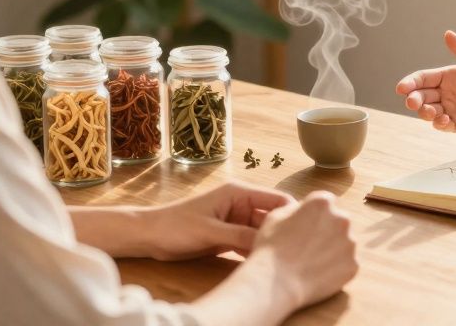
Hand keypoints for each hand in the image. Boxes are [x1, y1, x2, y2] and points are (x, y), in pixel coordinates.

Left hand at [142, 182, 294, 260]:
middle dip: (283, 232)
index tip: (306, 230)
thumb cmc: (174, 226)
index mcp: (238, 193)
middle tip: (298, 250)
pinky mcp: (229, 236)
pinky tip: (266, 263)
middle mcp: (241, 205)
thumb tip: (269, 241)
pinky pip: (250, 243)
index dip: (292, 212)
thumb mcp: (209, 231)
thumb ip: (239, 235)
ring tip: (286, 259)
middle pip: (272, 217)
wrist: (149, 237)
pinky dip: (257, 251)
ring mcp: (236, 221)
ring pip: (262, 232)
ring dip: (270, 243)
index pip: (276, 199)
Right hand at [250, 191, 357, 312]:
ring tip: (311, 262)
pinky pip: (346, 264)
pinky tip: (318, 274)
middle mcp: (342, 219)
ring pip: (344, 243)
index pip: (325, 202)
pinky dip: (336, 268)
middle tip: (309, 246)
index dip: (315, 214)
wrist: (276, 283)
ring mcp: (350, 243)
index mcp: (322, 202)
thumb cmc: (271, 248)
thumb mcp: (277, 215)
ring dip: (333, 249)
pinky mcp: (353, 265)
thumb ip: (297, 208)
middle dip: (327, 230)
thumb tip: (305, 210)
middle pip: (338, 221)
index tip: (306, 226)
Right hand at [395, 31, 455, 135]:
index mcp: (449, 75)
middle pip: (420, 95)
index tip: (402, 88)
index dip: (410, 82)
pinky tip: (444, 121)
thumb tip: (447, 34)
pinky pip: (440, 125)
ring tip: (431, 113)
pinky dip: (438, 124)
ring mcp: (450, 109)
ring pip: (427, 111)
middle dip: (412, 99)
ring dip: (424, 112)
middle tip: (412, 102)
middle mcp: (446, 92)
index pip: (423, 78)